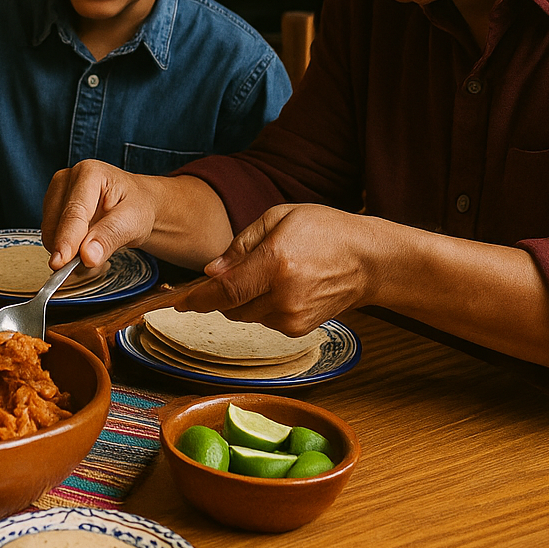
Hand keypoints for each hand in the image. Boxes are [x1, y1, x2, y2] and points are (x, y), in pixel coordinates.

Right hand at [41, 160, 161, 268]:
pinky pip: (50, 234)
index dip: (67, 239)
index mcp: (89, 173)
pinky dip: (64, 246)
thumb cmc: (136, 207)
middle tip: (91, 261)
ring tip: (93, 248)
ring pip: (49, 230)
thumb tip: (87, 256)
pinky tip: (82, 245)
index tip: (61, 262)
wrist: (136, 203)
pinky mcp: (51, 206)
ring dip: (66, 249)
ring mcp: (56, 192)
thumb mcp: (133, 222)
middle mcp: (67, 178)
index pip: (74, 213)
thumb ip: (109, 237)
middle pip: (56, 222)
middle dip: (69, 248)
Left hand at [175, 204, 381, 336]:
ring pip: (244, 314)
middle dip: (220, 292)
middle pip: (229, 306)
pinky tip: (281, 286)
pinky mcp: (298, 329)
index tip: (178, 302)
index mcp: (276, 264)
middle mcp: (283, 296)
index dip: (197, 298)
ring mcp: (292, 317)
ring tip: (268, 272)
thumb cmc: (325, 231)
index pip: (224, 291)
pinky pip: (262, 319)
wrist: (370, 261)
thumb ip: (241, 246)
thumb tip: (211, 271)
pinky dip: (261, 305)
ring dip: (242, 298)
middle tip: (227, 272)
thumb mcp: (279, 218)